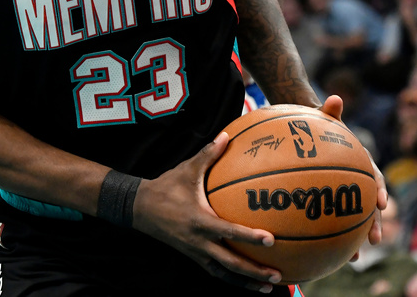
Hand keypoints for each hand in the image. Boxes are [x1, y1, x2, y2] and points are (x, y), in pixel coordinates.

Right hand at [133, 133, 280, 292]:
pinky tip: (247, 282)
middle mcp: (198, 241)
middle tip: (277, 275)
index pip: (228, 231)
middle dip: (254, 271)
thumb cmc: (165, 187)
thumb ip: (208, 154)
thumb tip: (227, 136)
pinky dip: (232, 280)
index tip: (271, 240)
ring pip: (223, 274)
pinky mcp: (192, 257)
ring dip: (246, 282)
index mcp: (199, 220)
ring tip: (268, 288)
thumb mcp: (186, 170)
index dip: (249, 237)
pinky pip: (215, 272)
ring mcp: (195, 252)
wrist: (138, 208)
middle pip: (230, 263)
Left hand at [319, 95, 387, 250]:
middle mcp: (357, 178)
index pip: (374, 176)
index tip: (382, 203)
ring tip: (354, 256)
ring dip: (355, 236)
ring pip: (355, 216)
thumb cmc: (317, 123)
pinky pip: (336, 217)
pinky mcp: (332, 198)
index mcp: (360, 161)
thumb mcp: (323, 116)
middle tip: (372, 239)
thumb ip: (330, 110)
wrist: (306, 130)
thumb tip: (334, 98)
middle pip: (369, 203)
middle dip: (372, 222)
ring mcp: (345, 190)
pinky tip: (330, 250)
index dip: (380, 190)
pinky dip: (335, 233)